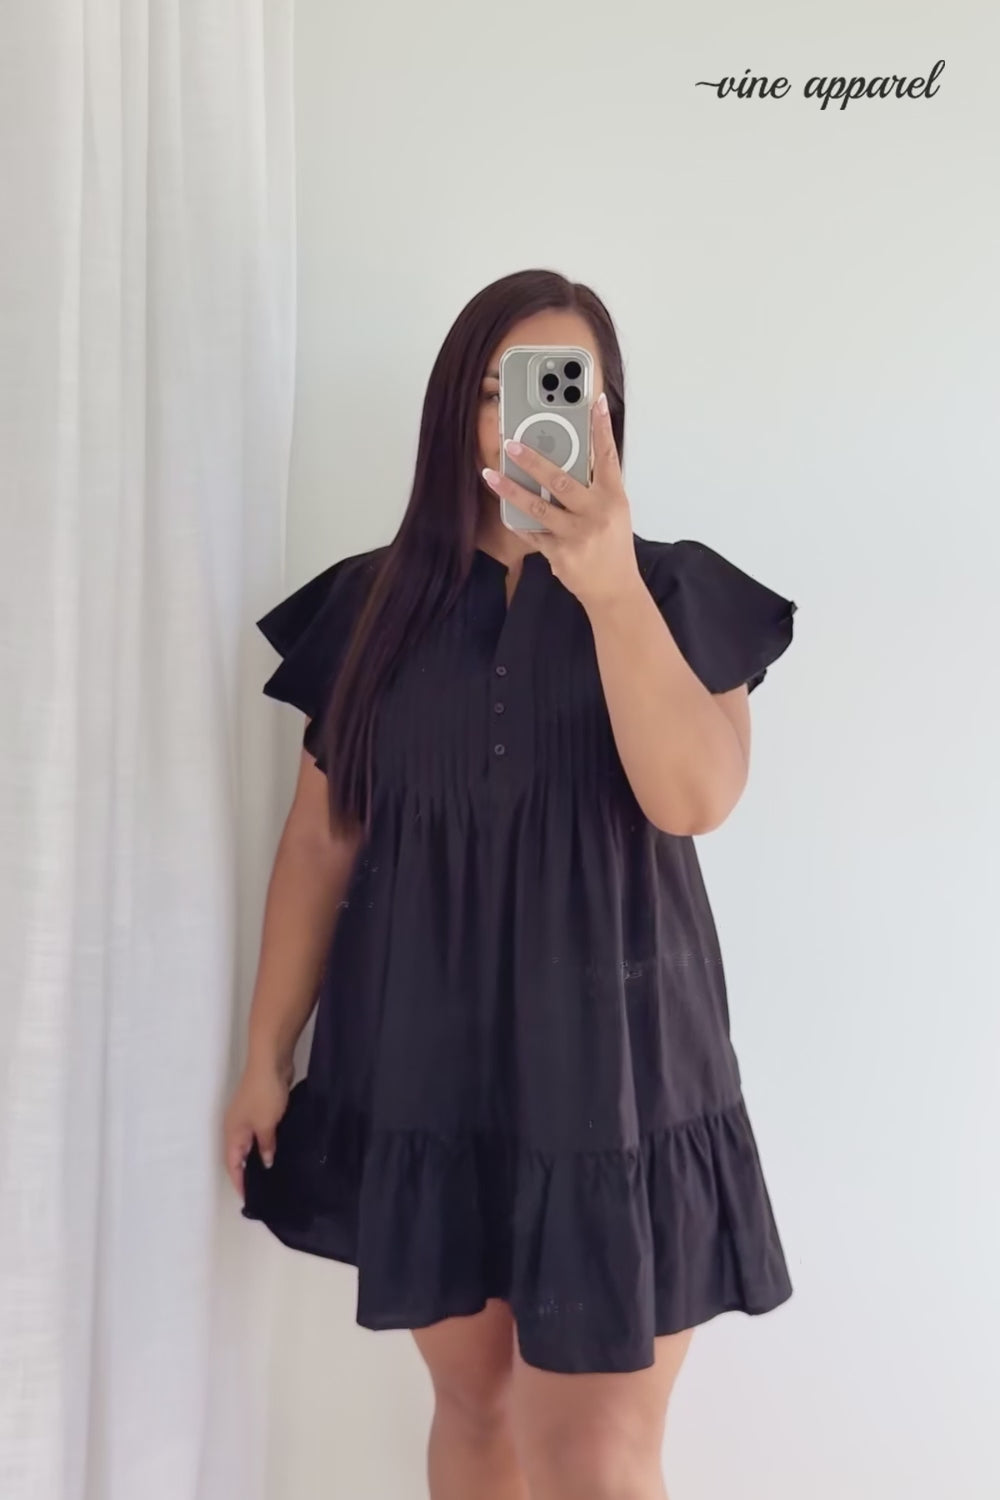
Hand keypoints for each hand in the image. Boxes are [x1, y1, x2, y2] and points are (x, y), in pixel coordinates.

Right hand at [223, 1058, 291, 1198]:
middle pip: (240, 1155)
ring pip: (251, 1143)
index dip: (239, 1182)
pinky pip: (262, 1132)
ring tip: (273, 1174)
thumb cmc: (264, 1094)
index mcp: (232, 1132)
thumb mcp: (265, 1125)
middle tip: (262, 1190)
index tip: (248, 1198)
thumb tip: (265, 1163)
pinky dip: (268, 1142)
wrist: (272, 1063)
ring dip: (259, 1157)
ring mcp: (249, 1116)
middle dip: (248, 1172)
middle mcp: (236, 1126)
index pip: (232, 1164)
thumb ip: (265, 1146)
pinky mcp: (262, 1108)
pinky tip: (280, 1149)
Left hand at [481, 392, 642, 612]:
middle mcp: (596, 513)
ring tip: (490, 475)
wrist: (614, 589)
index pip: (608, 456)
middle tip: (511, 443)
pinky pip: (532, 532)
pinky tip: (503, 508)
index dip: (602, 428)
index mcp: (613, 497)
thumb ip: (595, 487)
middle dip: (532, 460)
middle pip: (561, 480)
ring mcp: (577, 535)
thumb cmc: (612, 546)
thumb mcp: (614, 511)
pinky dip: (517, 520)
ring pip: (537, 507)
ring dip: (510, 489)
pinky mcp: (560, 554)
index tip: (593, 402)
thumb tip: (569, 460)